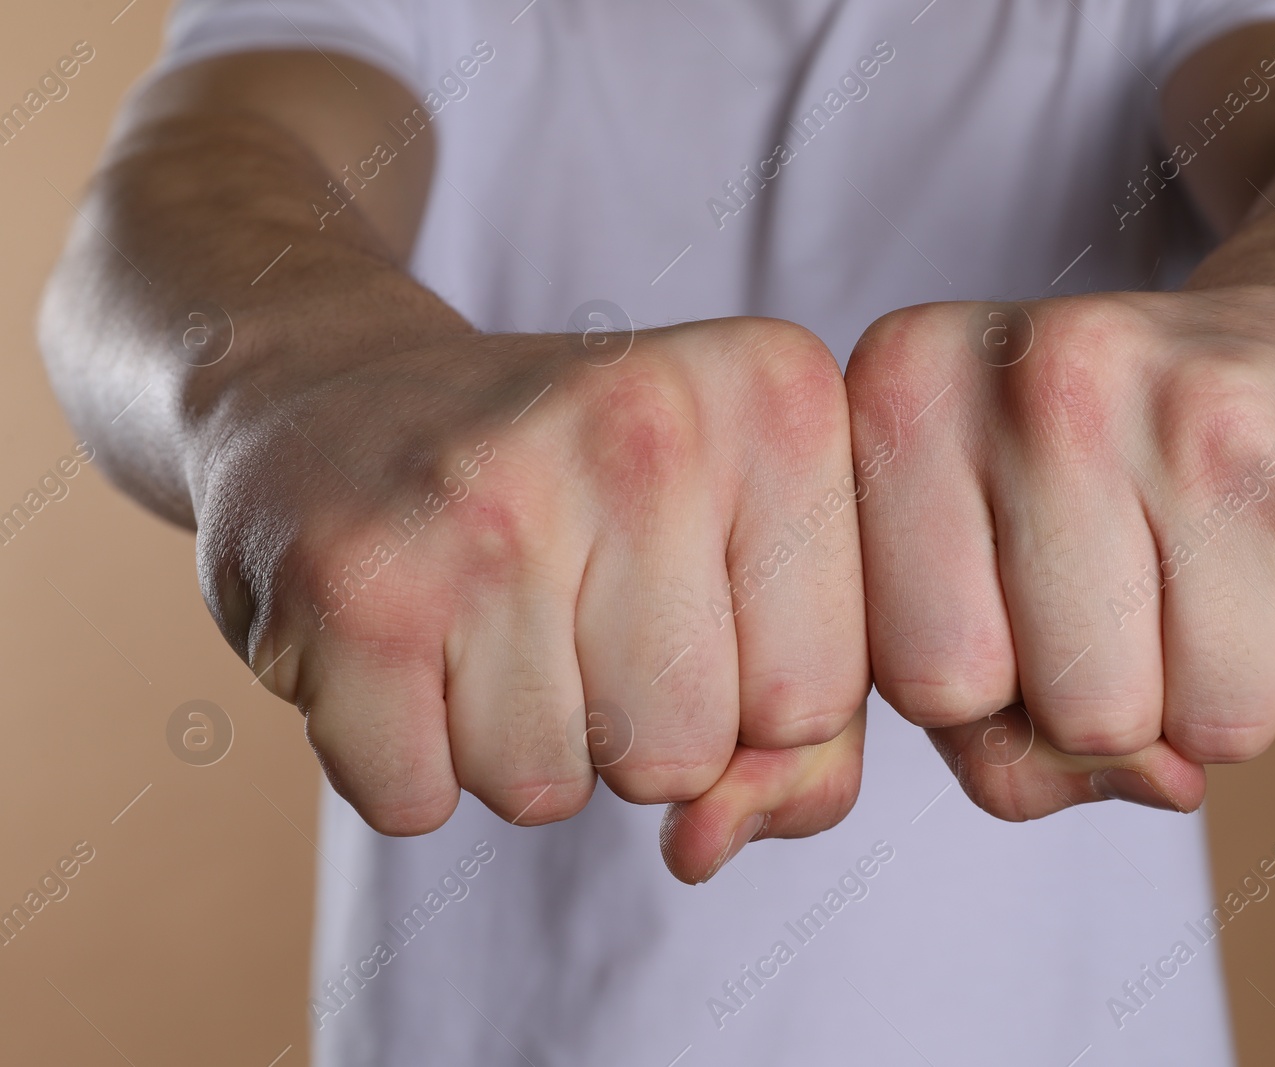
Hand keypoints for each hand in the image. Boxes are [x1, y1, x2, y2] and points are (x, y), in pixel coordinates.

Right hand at [194, 317, 868, 881]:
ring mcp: (491, 497)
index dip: (748, 700)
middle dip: (632, 729)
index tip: (682, 597)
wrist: (345, 406)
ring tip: (487, 616)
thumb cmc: (585, 506)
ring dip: (519, 742)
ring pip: (551, 790)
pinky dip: (406, 757)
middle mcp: (647, 422)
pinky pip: (419, 799)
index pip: (822, 699)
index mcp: (779, 396)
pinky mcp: (355, 582)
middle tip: (566, 604)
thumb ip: (806, 737)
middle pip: (690, 754)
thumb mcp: (741, 571)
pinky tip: (405, 639)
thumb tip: (704, 849)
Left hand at [845, 286, 1274, 817]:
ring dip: (1225, 702)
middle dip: (1120, 708)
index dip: (988, 699)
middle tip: (1147, 593)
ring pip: (1212, 731)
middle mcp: (1052, 378)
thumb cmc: (1117, 480)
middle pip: (1075, 713)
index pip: (924, 679)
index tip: (1021, 614)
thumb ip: (981, 722)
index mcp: (912, 385)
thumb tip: (1151, 778)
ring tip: (1230, 576)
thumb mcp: (986, 565)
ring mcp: (1216, 418)